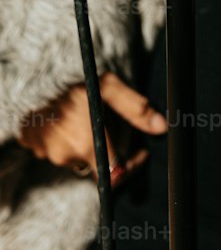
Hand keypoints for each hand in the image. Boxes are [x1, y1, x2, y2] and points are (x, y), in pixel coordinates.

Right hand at [16, 72, 166, 184]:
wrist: (31, 75)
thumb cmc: (72, 80)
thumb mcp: (108, 86)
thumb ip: (136, 108)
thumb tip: (161, 126)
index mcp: (86, 143)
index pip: (115, 174)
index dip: (131, 166)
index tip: (139, 153)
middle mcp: (65, 155)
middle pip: (97, 164)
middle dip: (109, 149)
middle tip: (111, 126)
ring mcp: (46, 153)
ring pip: (76, 157)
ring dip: (86, 144)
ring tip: (86, 118)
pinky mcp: (33, 148)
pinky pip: (56, 151)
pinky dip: (65, 141)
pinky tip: (68, 121)